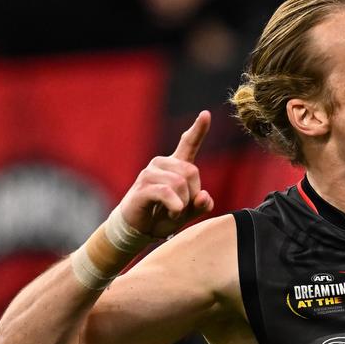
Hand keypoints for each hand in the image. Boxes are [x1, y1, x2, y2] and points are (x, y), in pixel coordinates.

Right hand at [117, 110, 215, 238]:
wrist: (138, 229)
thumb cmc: (163, 216)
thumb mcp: (188, 212)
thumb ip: (201, 204)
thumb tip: (204, 196)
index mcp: (175, 166)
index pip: (188, 143)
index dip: (198, 129)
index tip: (206, 114)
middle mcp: (162, 164)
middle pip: (191, 171)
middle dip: (193, 194)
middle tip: (182, 207)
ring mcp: (150, 173)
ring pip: (180, 183)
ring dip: (183, 204)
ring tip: (173, 211)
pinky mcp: (142, 186)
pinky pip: (166, 192)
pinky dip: (175, 206)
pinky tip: (173, 212)